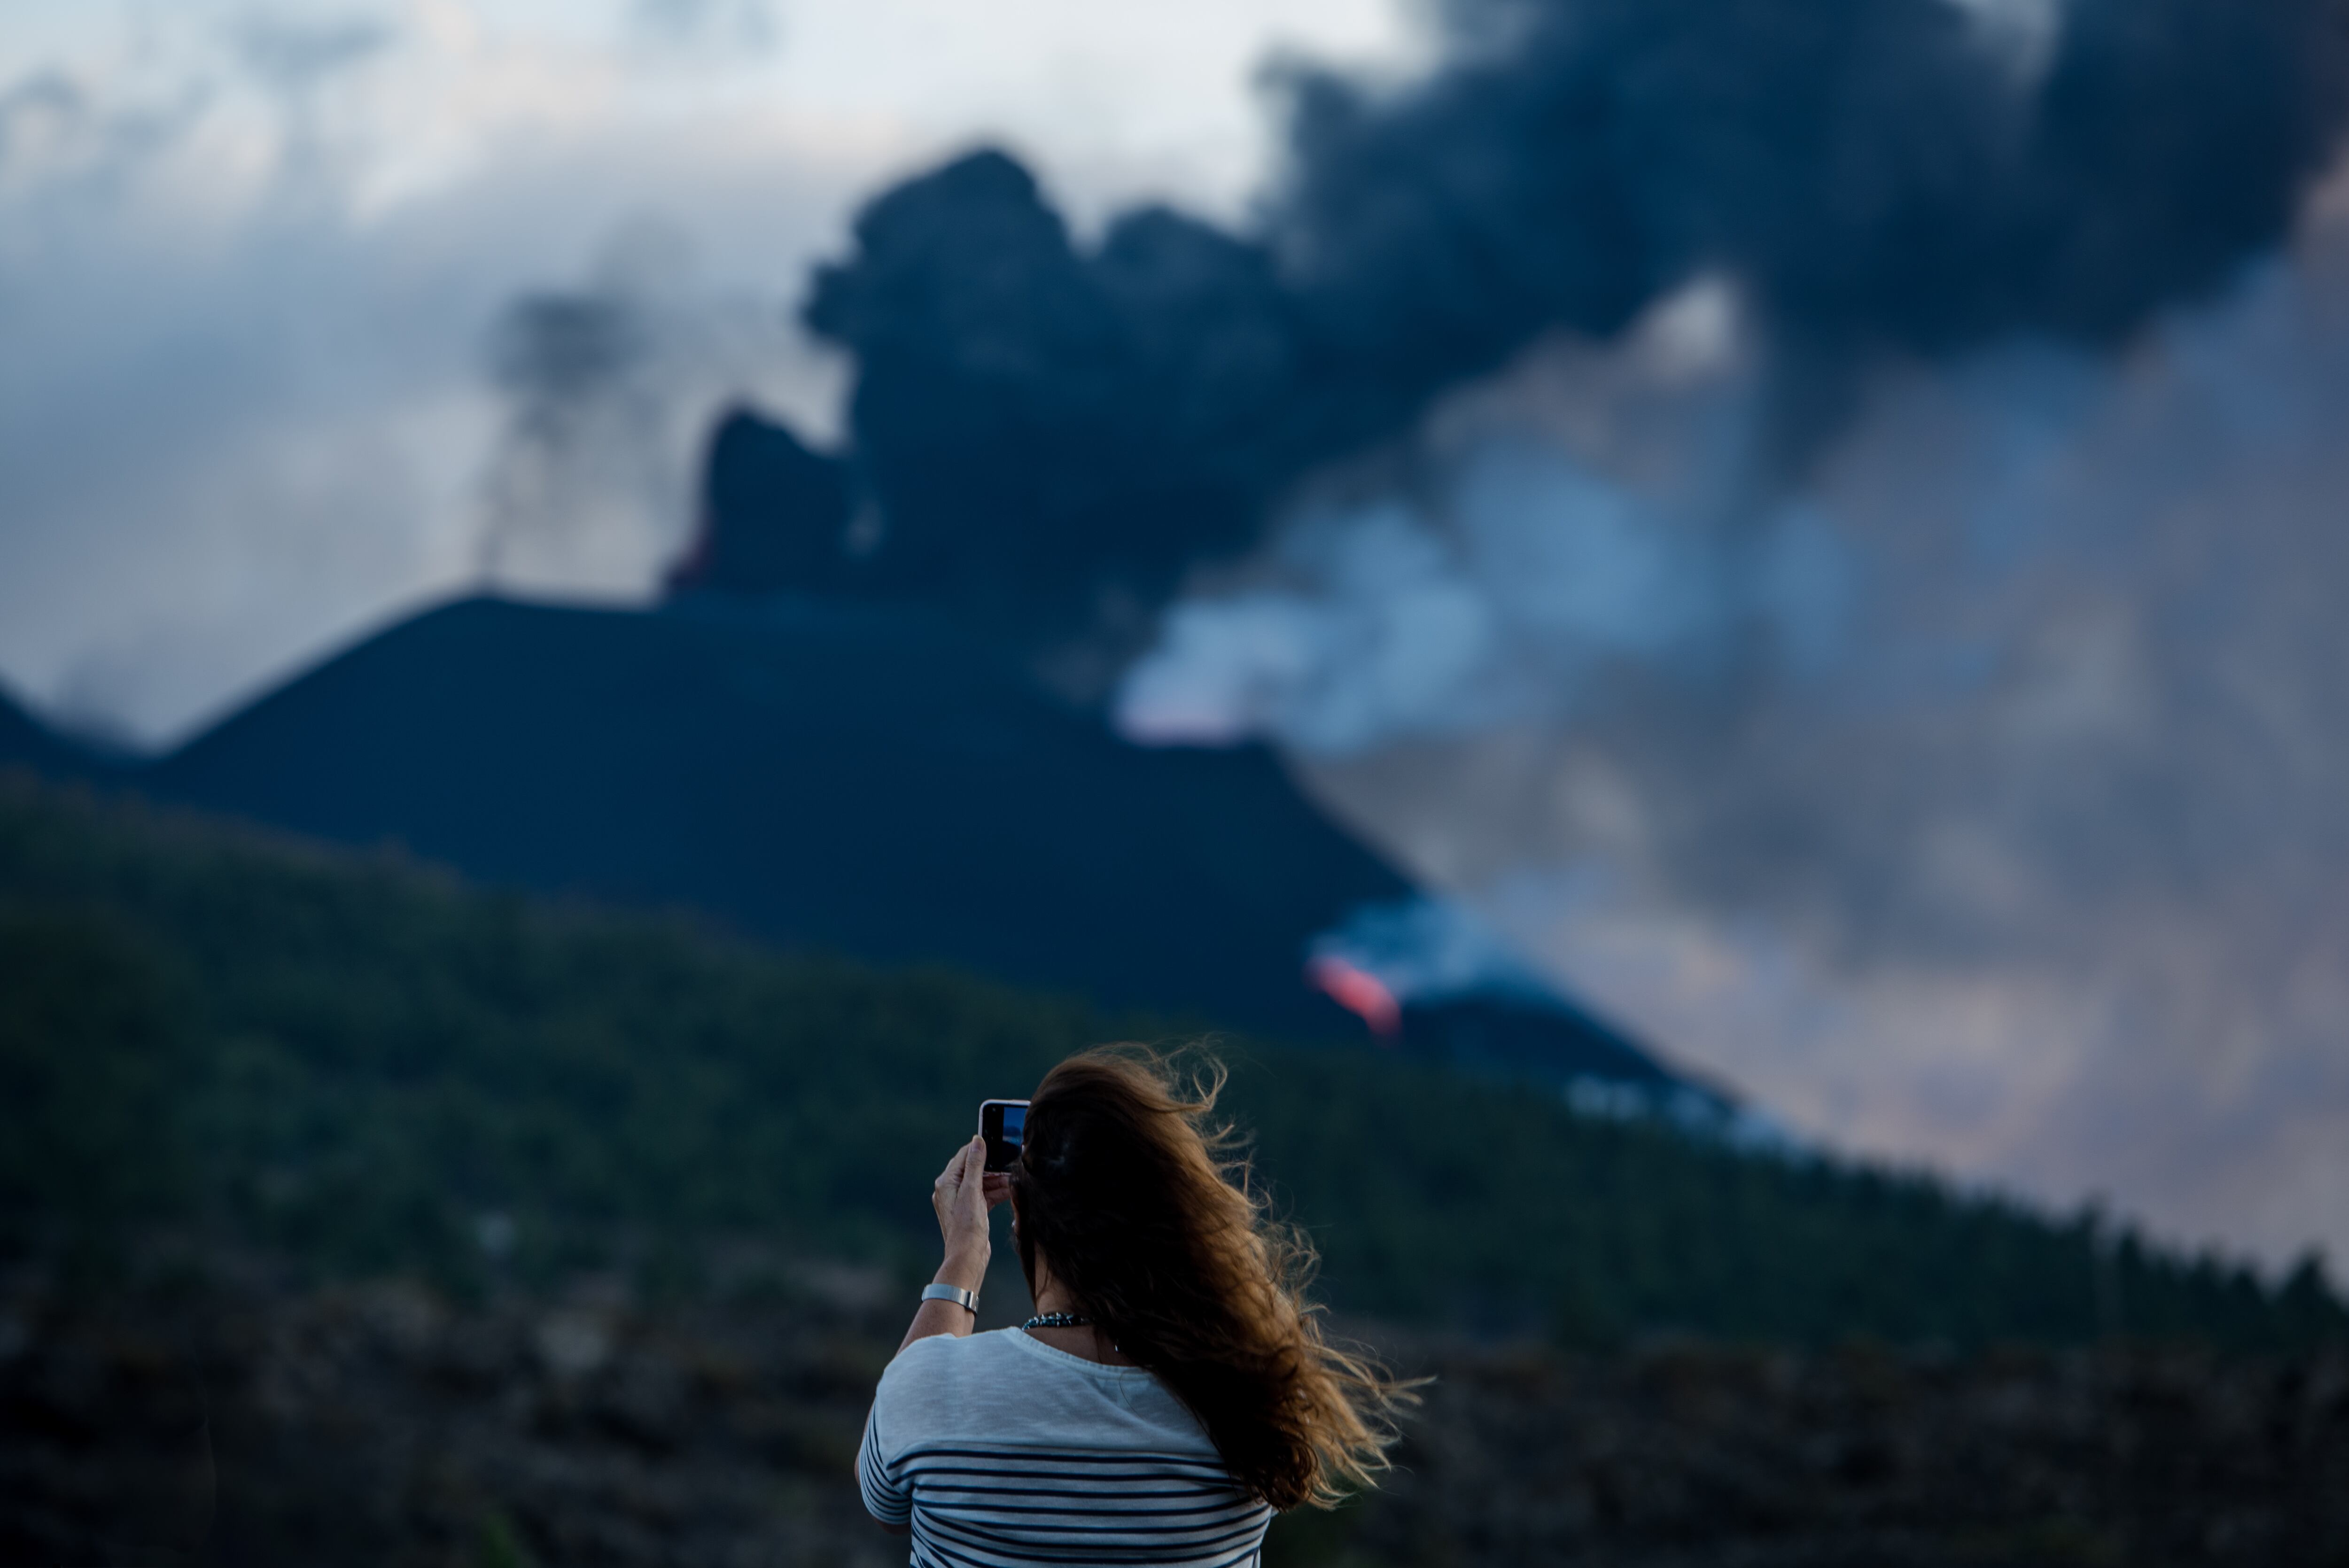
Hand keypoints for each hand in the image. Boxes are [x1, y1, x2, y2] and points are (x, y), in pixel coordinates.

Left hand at [931, 1137, 1009, 1285]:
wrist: (968, 1257)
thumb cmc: (967, 1227)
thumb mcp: (972, 1192)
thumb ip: (975, 1165)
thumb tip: (977, 1141)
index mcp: (946, 1183)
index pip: (964, 1156)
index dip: (980, 1149)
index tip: (998, 1143)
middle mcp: (951, 1190)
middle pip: (974, 1168)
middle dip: (993, 1166)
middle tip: (1009, 1164)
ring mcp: (962, 1201)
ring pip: (982, 1182)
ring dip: (997, 1180)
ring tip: (1013, 1178)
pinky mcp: (972, 1210)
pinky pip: (985, 1195)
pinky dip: (997, 1192)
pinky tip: (1011, 1190)